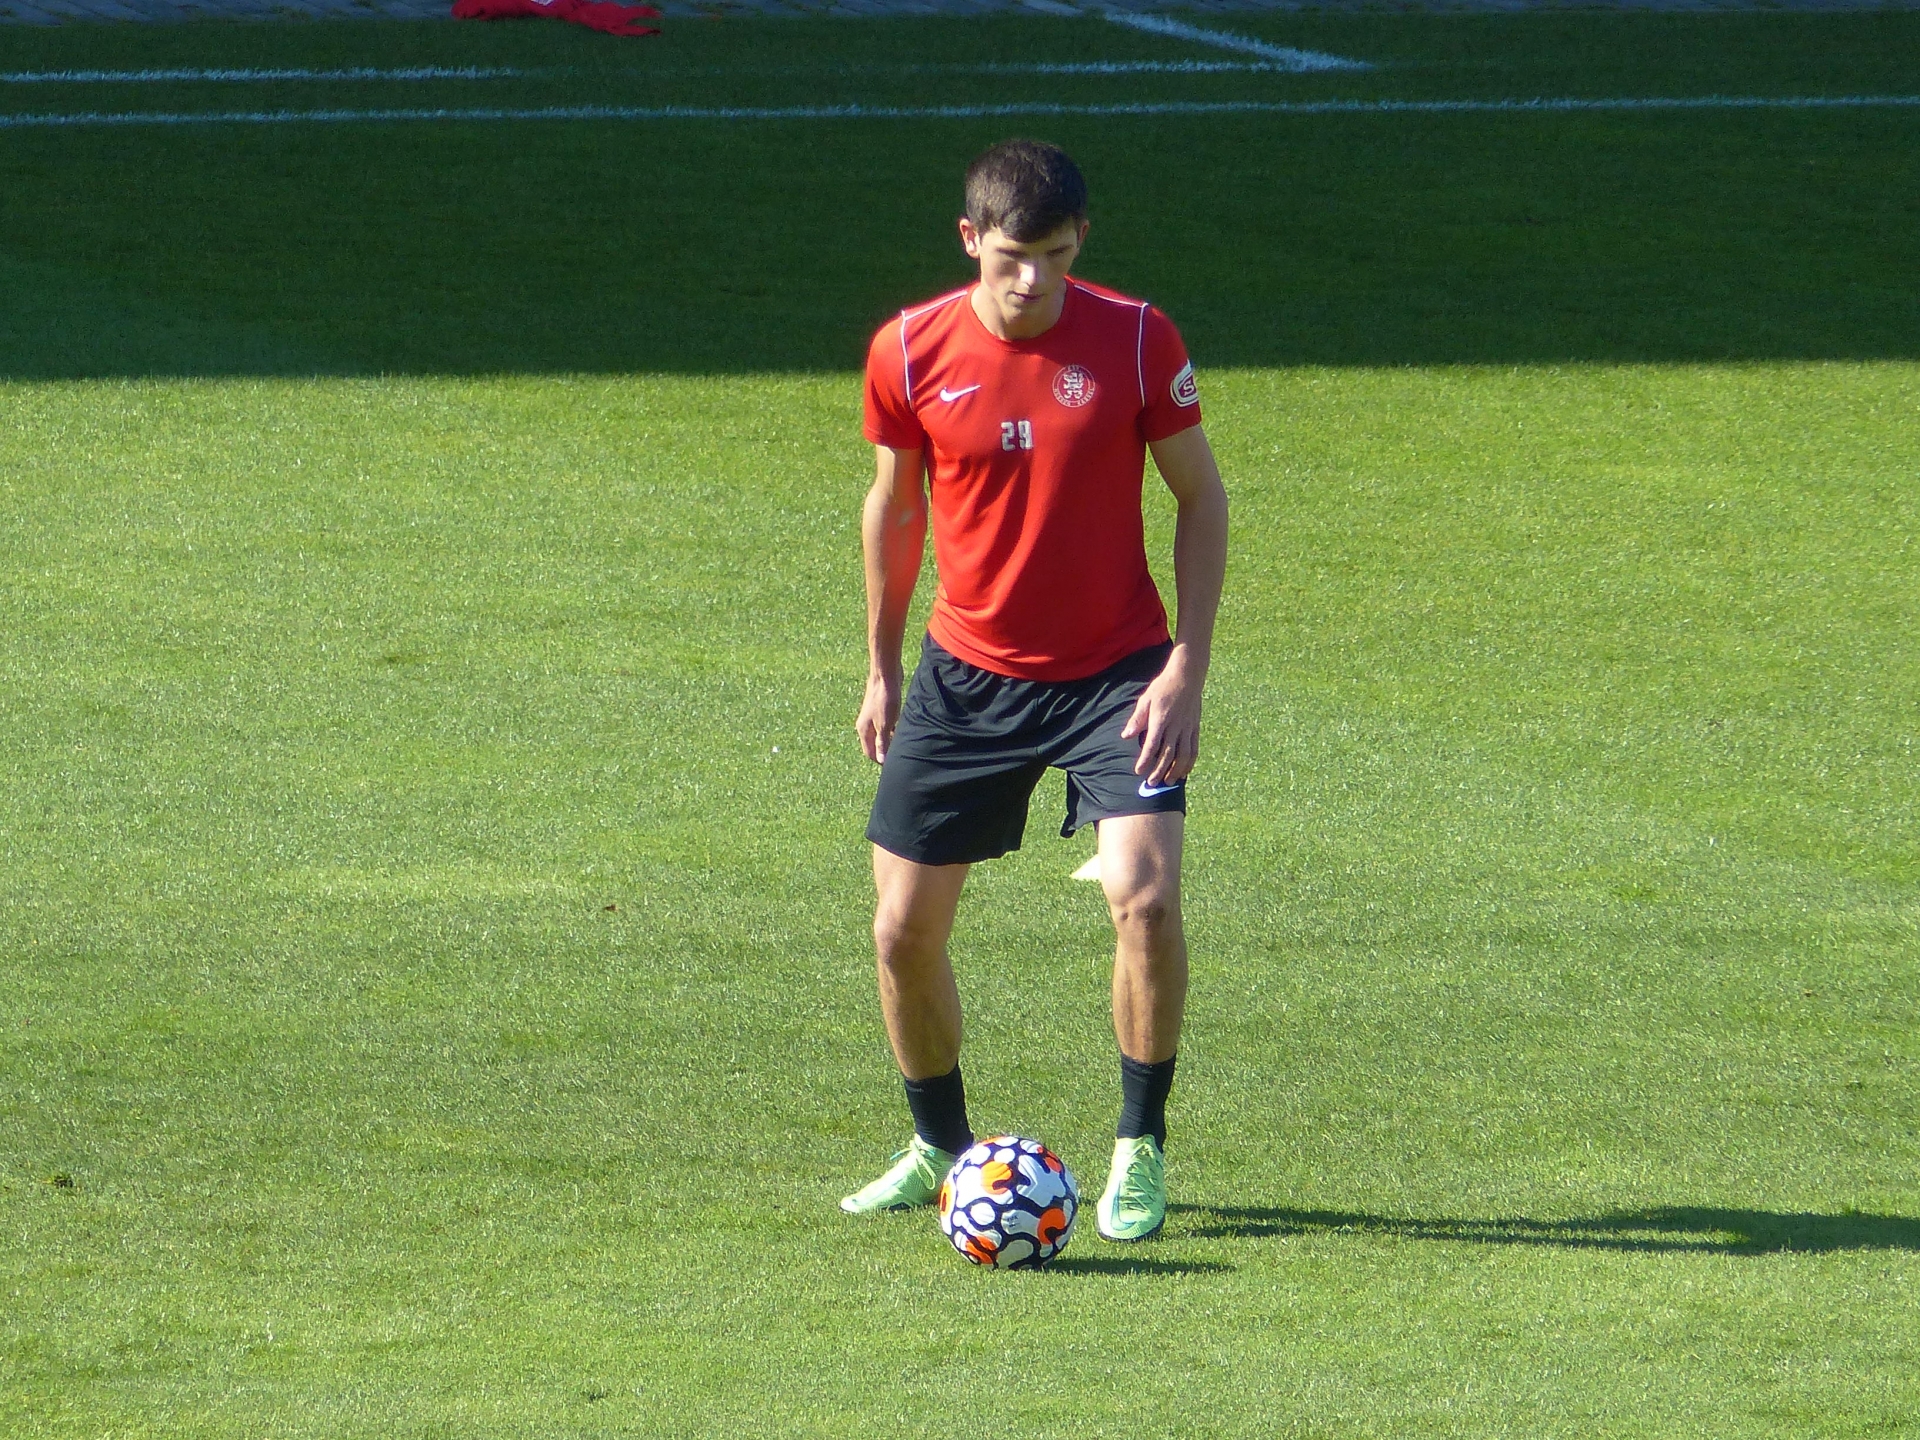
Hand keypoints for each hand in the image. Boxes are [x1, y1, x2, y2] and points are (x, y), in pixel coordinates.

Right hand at [856, 669, 902, 763]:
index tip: (894, 765)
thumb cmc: (884, 699)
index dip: (880, 760)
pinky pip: (885, 725)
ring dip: (890, 741)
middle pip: (874, 744)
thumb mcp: (885, 724)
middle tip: (900, 755)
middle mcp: (865, 725)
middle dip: (885, 751)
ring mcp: (872, 717)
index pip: (870, 753)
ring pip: (881, 735)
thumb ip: (883, 743)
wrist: (885, 676)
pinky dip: (893, 730)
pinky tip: (902, 729)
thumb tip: (882, 760)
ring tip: (903, 744)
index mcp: (864, 730)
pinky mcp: (880, 709)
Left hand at [1121, 646, 1204, 787]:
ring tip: (1168, 782)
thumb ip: (1137, 719)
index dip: (1145, 760)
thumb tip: (1126, 735)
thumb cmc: (1164, 686)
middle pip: (1168, 755)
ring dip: (1176, 771)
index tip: (1139, 771)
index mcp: (1161, 720)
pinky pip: (1194, 749)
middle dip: (1159, 771)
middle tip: (1151, 783)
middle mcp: (1176, 726)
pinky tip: (1185, 771)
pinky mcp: (1195, 727)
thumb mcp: (1146, 699)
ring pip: (1183, 755)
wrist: (1188, 675)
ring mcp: (1187, 728)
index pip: (1152, 745)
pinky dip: (1190, 762)